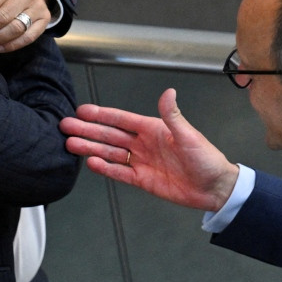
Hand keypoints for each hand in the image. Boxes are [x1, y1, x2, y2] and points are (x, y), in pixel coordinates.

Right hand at [60, 88, 239, 210]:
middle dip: (88, 130)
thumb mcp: (189, 136)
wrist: (215, 188)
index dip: (102, 115)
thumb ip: (173, 116)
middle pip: (110, 135)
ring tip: (71, 144)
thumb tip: (168, 93)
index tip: (83, 111)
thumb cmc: (207, 160)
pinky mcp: (142, 179)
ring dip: (91, 148)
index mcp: (153, 129)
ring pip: (110, 152)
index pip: (122, 119)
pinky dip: (105, 168)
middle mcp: (144, 143)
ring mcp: (142, 161)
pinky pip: (120, 172)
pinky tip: (91, 162)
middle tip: (67, 126)